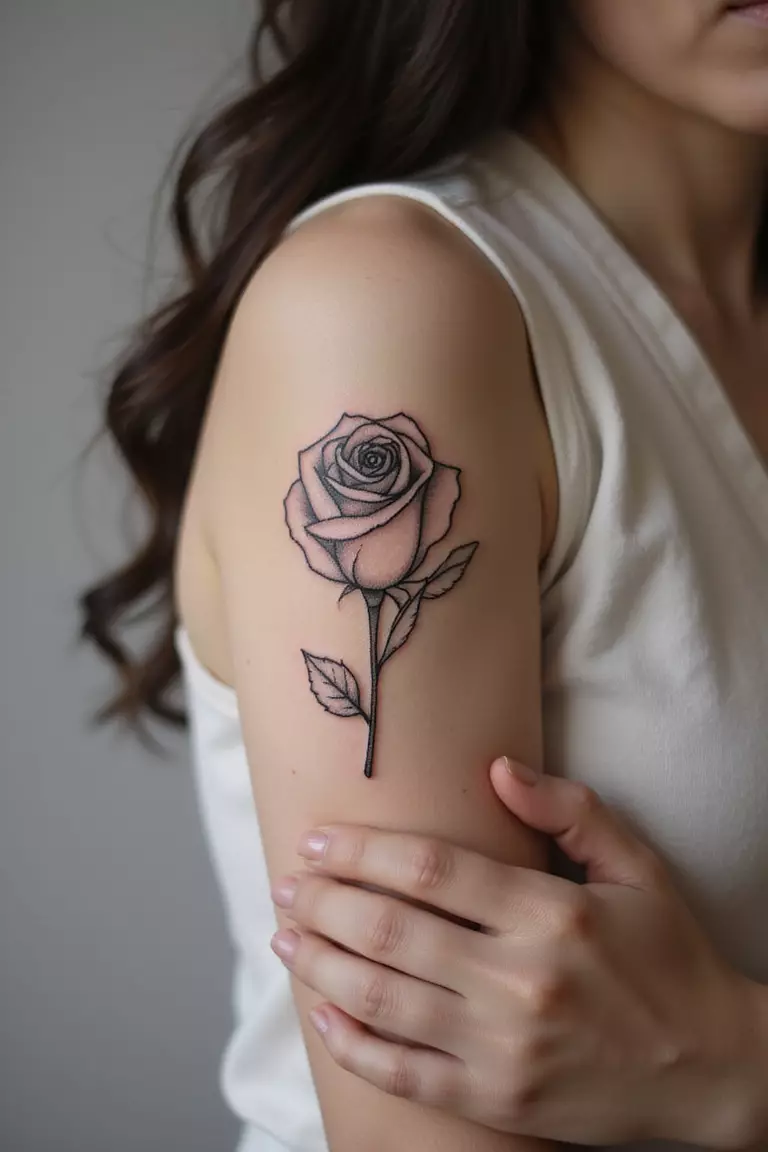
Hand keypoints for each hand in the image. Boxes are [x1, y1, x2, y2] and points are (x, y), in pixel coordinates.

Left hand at [271, 760, 767, 1148]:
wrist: (713, 1071)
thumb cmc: (670, 958)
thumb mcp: (639, 869)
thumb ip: (571, 809)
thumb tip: (497, 767)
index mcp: (552, 914)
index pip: (430, 870)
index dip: (362, 851)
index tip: (319, 840)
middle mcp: (521, 981)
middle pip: (391, 932)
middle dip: (323, 903)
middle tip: (285, 882)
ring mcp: (504, 1048)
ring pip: (383, 1001)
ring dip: (319, 965)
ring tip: (283, 934)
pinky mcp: (497, 1100)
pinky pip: (404, 1073)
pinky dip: (353, 1044)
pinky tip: (321, 1013)